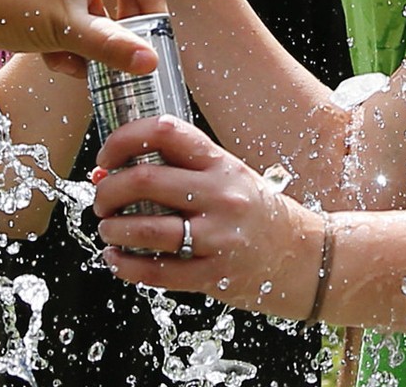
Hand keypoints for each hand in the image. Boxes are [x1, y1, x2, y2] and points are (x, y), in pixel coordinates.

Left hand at [0, 0, 165, 74]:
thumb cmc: (9, 7)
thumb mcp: (67, 31)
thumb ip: (112, 46)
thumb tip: (151, 61)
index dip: (153, 4)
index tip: (148, 37)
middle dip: (120, 29)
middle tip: (120, 56)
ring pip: (95, 9)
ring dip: (92, 41)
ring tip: (80, 66)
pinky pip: (72, 15)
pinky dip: (70, 40)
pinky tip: (56, 62)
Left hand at [92, 114, 326, 320]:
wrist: (304, 256)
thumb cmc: (254, 212)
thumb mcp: (227, 176)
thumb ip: (178, 170)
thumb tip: (109, 172)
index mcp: (220, 163)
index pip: (164, 131)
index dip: (122, 140)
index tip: (105, 159)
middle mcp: (220, 195)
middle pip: (144, 180)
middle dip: (108, 191)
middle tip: (101, 200)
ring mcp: (219, 236)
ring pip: (145, 229)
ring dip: (112, 229)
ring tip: (107, 229)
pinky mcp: (216, 274)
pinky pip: (158, 272)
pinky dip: (126, 266)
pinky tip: (116, 260)